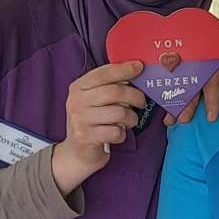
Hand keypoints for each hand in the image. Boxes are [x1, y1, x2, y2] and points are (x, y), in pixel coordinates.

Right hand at [51, 60, 144, 192]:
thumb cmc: (93, 121)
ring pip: (119, 113)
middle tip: (141, 102)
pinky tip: (118, 134)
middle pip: (115, 92)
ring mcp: (80, 119)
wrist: (77, 151)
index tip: (139, 67)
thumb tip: (135, 70)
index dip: (123, 69)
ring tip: (129, 121)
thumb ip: (110, 86)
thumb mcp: (95, 100)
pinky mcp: (86, 137)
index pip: (103, 73)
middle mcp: (76, 101)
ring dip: (131, 118)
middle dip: (135, 96)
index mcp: (78, 87)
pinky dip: (122, 134)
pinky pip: (116, 132)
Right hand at [168, 41, 218, 124]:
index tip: (211, 117)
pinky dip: (175, 99)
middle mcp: (203, 64)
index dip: (211, 99)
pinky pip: (183, 87)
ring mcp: (196, 69)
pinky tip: (169, 112)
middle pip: (192, 84)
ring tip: (170, 120)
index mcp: (217, 59)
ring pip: (184, 87)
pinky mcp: (194, 76)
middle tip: (183, 120)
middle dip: (187, 103)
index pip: (212, 80)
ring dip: (176, 103)